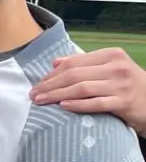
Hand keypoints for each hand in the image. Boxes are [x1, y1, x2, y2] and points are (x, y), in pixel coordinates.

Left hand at [30, 47, 145, 133]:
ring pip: (81, 88)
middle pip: (74, 75)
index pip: (74, 62)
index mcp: (111, 55)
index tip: (38, 83)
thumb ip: (84, 64)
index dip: (52, 74)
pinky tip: (63, 106)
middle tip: (33, 94)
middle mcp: (117, 67)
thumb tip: (55, 62)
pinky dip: (77, 105)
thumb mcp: (109, 68)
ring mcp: (121, 85)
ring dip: (57, 95)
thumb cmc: (127, 84)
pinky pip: (96, 103)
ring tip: (41, 101)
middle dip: (49, 85)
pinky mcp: (124, 102)